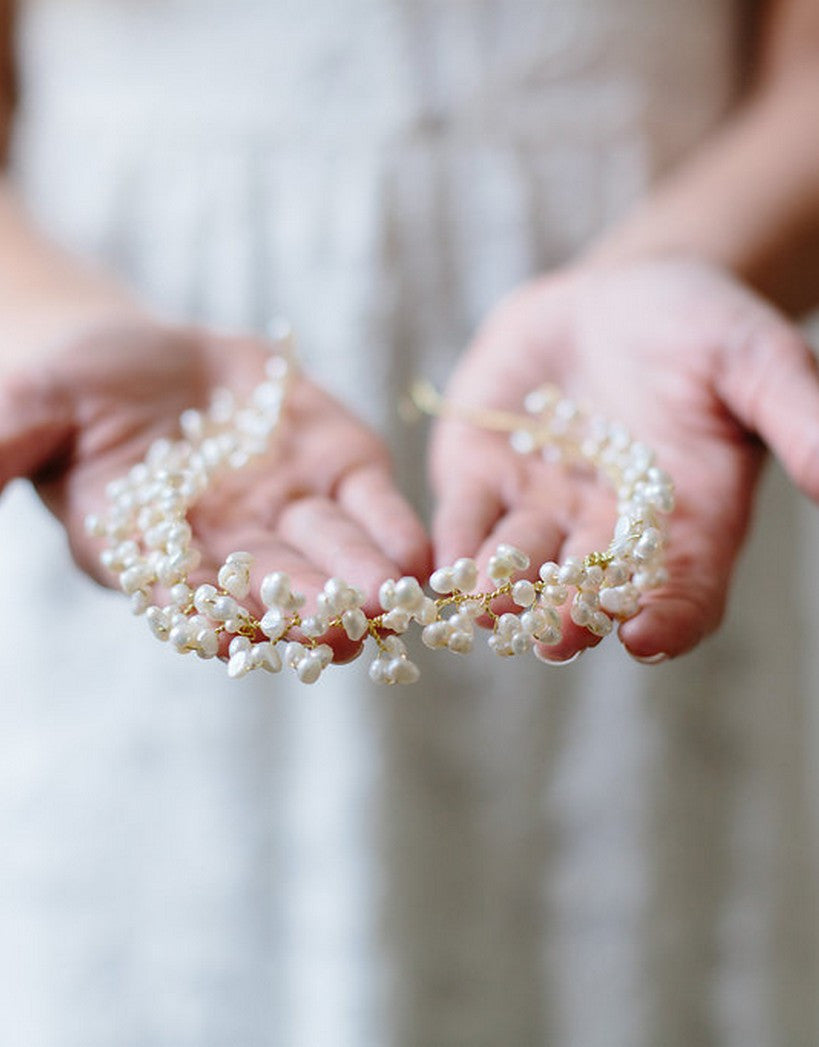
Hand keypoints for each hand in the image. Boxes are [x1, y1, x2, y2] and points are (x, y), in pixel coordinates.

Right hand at [1, 322, 429, 658]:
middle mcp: (227, 544)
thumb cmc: (78, 384)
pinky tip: (421, 553)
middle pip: (267, 585)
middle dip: (304, 604)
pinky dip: (394, 529)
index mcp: (150, 548)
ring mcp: (289, 510)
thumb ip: (3, 445)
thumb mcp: (31, 406)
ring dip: (363, 578)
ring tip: (396, 598)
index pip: (179, 593)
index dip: (207, 612)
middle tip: (345, 626)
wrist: (155, 357)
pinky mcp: (339, 469)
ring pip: (330, 554)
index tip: (236, 632)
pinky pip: (371, 506)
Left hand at [431, 257, 818, 661]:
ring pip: (519, 563)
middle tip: (556, 636)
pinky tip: (435, 563)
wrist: (617, 293)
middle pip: (590, 591)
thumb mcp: (754, 358)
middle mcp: (608, 532)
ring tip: (485, 602)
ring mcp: (541, 510)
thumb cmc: (700, 327)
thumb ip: (797, 413)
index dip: (670, 617)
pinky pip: (464, 517)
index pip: (684, 589)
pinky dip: (450, 540)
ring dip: (502, 587)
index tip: (649, 637)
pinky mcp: (482, 476)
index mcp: (684, 523)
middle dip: (571, 615)